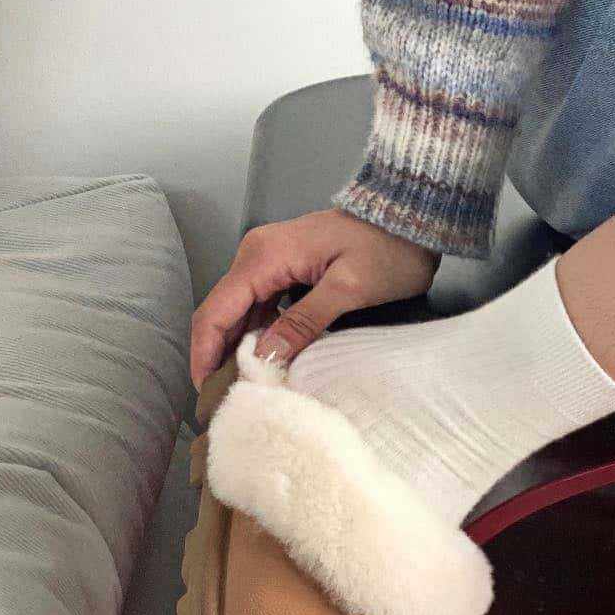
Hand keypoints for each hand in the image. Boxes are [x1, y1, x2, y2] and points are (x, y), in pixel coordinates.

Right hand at [190, 209, 438, 387]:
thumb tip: (265, 356)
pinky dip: (255, 333)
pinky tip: (264, 360)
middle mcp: (256, 253)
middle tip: (224, 397)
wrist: (409, 217)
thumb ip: (303, 322)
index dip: (205, 353)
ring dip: (236, 347)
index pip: (216, 311)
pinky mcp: (283, 267)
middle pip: (221, 312)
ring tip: (242, 387)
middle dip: (216, 355)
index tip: (208, 391)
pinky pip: (258, 305)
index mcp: (264, 256)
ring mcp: (268, 259)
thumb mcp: (349, 289)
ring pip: (237, 311)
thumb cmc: (388, 247)